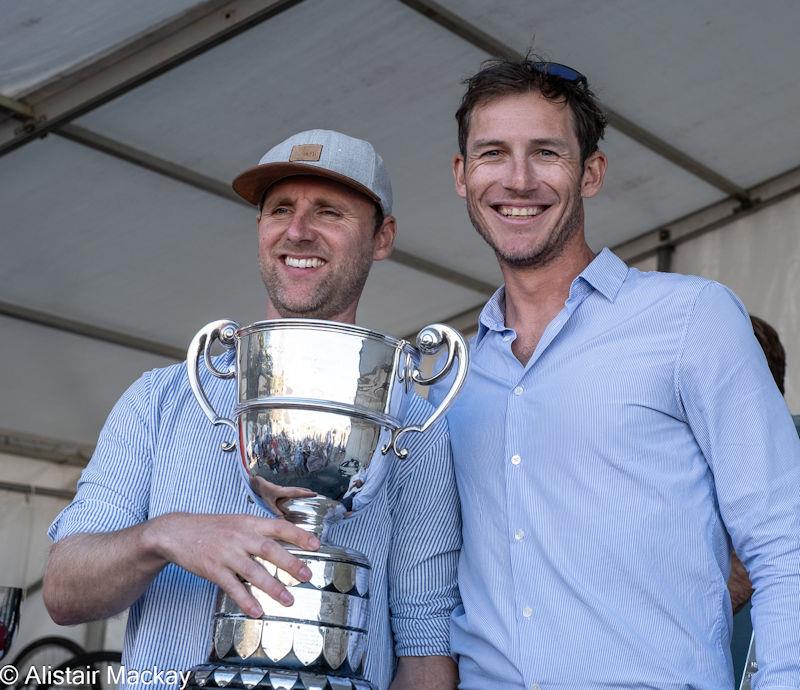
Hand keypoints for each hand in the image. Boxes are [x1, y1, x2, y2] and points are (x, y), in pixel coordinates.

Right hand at [146, 512, 319, 616]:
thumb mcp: (238, 521)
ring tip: (288, 600)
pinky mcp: (213, 570)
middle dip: (291, 564)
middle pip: (270, 550)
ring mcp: (226, 554)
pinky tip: (257, 611)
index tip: (317, 544)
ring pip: (253, 572)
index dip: (299, 535)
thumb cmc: (212, 528)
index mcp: (249, 523)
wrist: (177, 532)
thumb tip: (286, 541)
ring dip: (273, 587)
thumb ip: (259, 531)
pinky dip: (246, 600)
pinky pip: (232, 587)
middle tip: (308, 576)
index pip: (279, 527)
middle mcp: (240, 537)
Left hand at [250, 476, 315, 515]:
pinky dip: (298, 490)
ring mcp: (284, 488)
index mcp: (283, 492)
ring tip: (311, 493)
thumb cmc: (262, 492)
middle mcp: (285, 489)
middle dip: (307, 492)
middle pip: (298, 489)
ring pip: (296, 489)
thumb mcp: (269, 503)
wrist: (257, 483)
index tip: (314, 494)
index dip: (306, 493)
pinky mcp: (282, 489)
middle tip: (316, 494)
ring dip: (303, 491)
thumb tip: (283, 519)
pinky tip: (299, 494)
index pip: (297, 492)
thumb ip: (276, 511)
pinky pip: (292, 490)